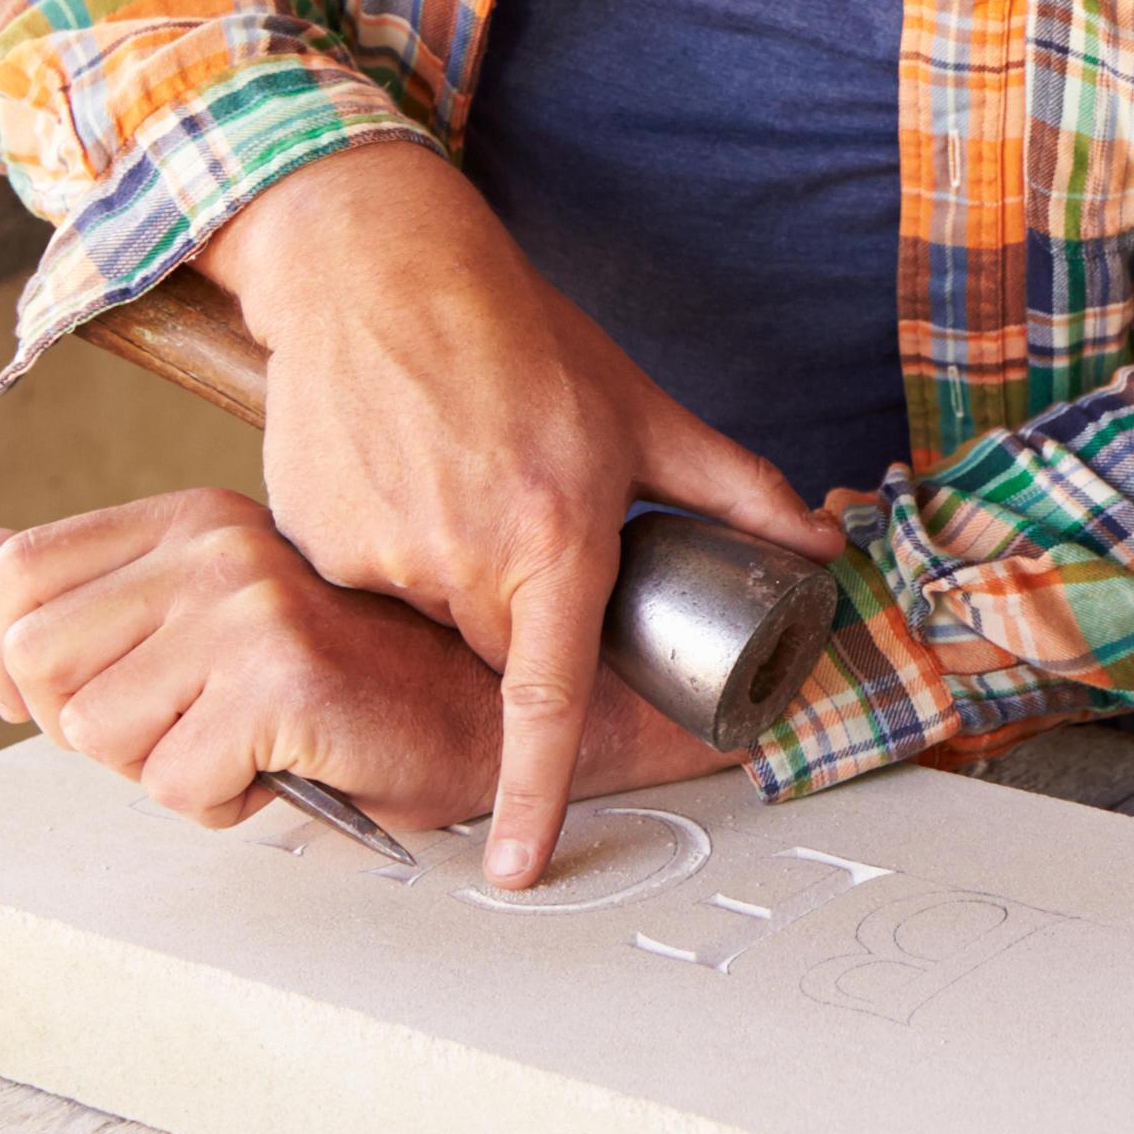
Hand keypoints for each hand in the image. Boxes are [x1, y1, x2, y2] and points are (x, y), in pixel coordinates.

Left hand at [0, 490, 491, 831]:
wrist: (477, 715)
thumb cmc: (342, 680)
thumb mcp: (209, 613)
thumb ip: (97, 586)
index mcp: (192, 520)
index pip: (19, 570)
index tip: (37, 703)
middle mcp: (216, 548)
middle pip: (35, 659)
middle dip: (84, 726)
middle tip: (174, 729)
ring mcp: (248, 610)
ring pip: (95, 734)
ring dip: (158, 770)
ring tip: (237, 744)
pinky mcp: (280, 681)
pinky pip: (172, 784)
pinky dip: (217, 802)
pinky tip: (277, 766)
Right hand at [196, 143, 834, 886]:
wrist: (377, 266)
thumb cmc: (516, 333)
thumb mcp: (641, 409)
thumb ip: (736, 488)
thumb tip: (821, 545)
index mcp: (553, 537)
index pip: (546, 699)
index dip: (538, 795)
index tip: (523, 867)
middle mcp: (461, 557)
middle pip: (494, 650)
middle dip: (514, 612)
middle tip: (517, 517)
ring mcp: (376, 551)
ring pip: (427, 616)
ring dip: (449, 573)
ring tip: (461, 473)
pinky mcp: (312, 537)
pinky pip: (366, 581)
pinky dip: (390, 547)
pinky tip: (407, 469)